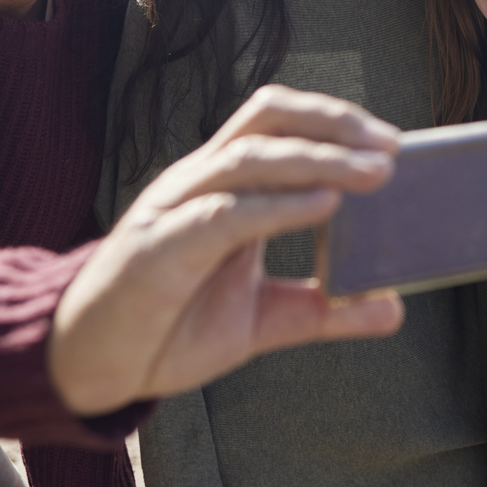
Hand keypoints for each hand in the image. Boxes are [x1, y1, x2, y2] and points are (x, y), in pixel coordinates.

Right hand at [49, 86, 405, 415]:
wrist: (93, 367)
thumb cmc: (168, 327)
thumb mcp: (263, 318)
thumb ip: (323, 308)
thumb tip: (393, 307)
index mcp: (223, 188)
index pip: (278, 125)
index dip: (333, 122)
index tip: (392, 143)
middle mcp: (200, 184)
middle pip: (266, 119)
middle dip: (333, 124)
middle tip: (392, 148)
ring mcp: (177, 210)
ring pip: (249, 159)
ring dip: (317, 160)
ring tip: (373, 172)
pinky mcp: (161, 248)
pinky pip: (223, 215)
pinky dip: (277, 206)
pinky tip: (322, 206)